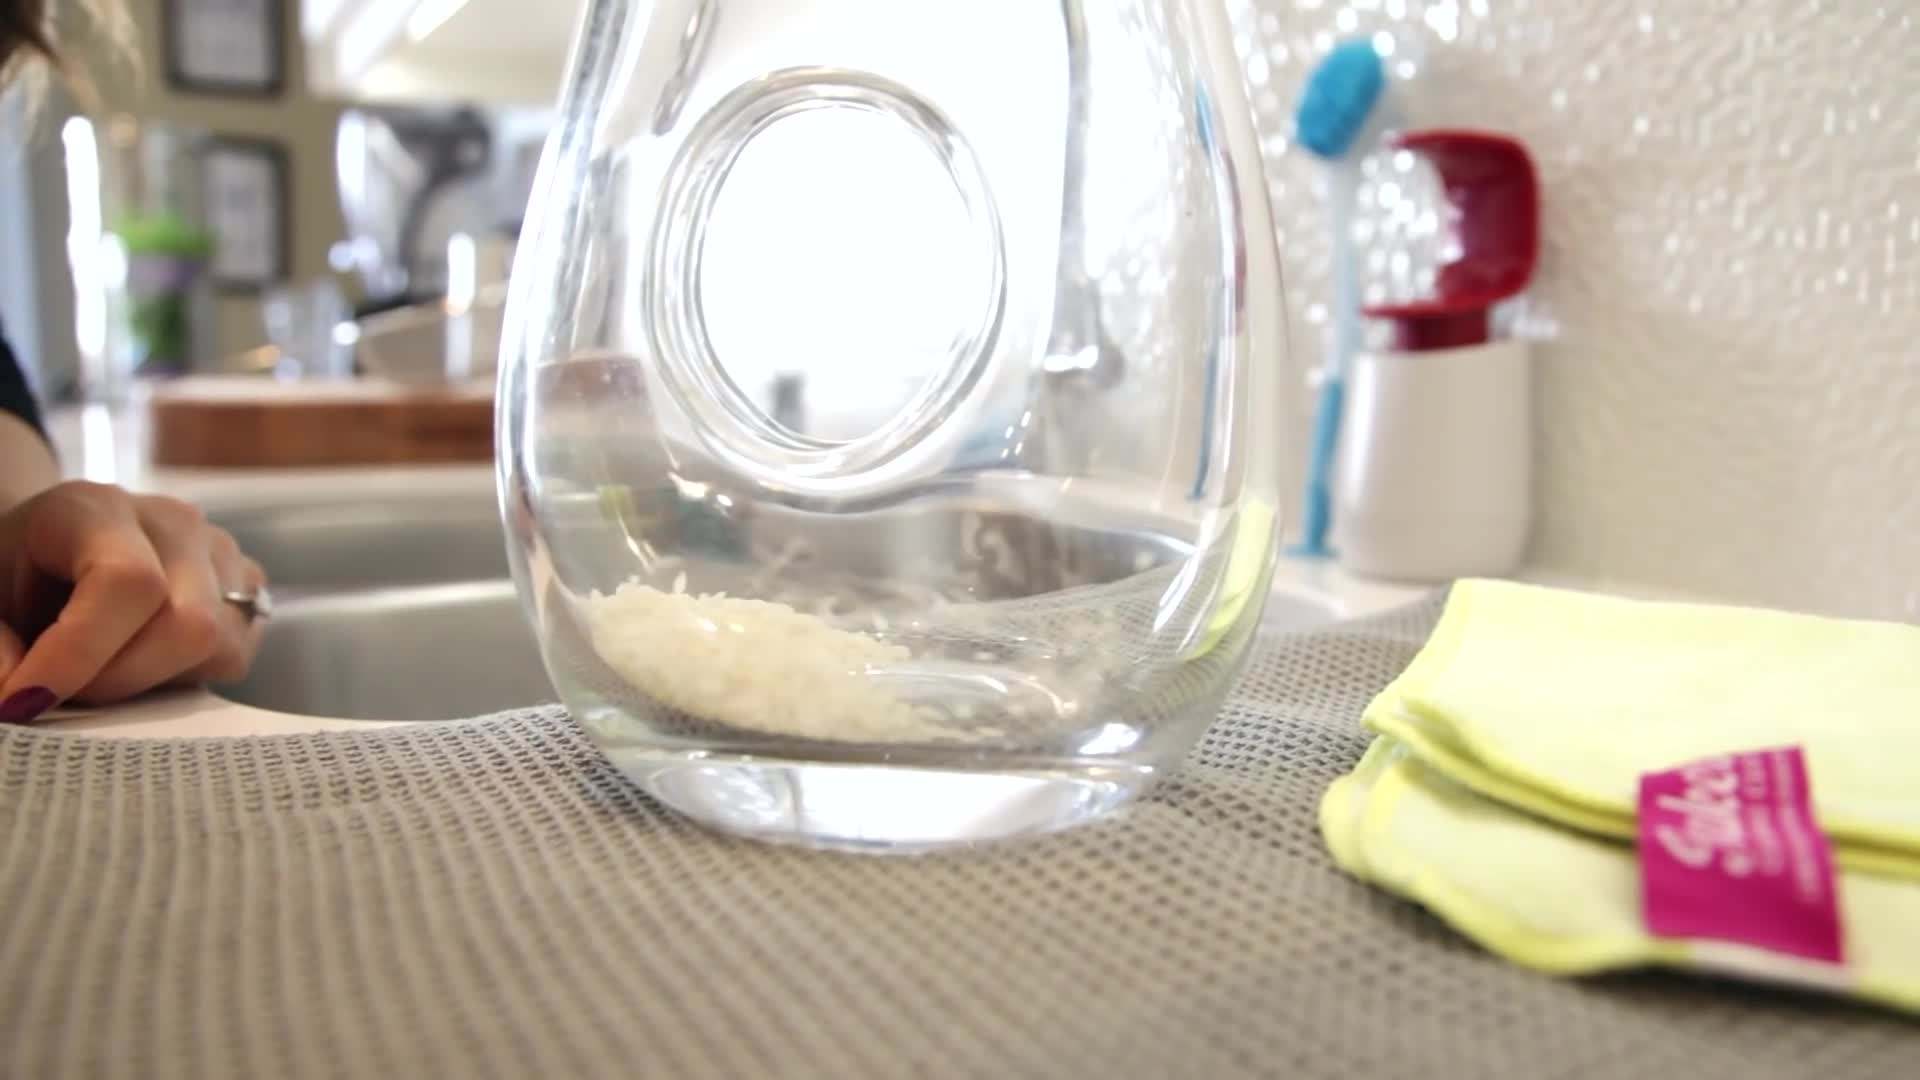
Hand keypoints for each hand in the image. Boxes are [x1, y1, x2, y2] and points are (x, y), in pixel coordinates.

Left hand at [0, 482, 266, 719]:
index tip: (25, 701)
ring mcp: (221, 553)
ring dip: (151, 684)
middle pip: (186, 622)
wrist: (45, 547)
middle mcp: (174, 522)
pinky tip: (138, 664)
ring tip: (96, 677)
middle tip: (60, 695)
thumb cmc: (10, 571)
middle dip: (117, 680)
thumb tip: (22, 700)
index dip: (79, 653)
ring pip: (218, 646)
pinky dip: (184, 678)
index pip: (126, 582)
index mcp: (96, 508)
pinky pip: (234, 654)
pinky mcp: (247, 587)